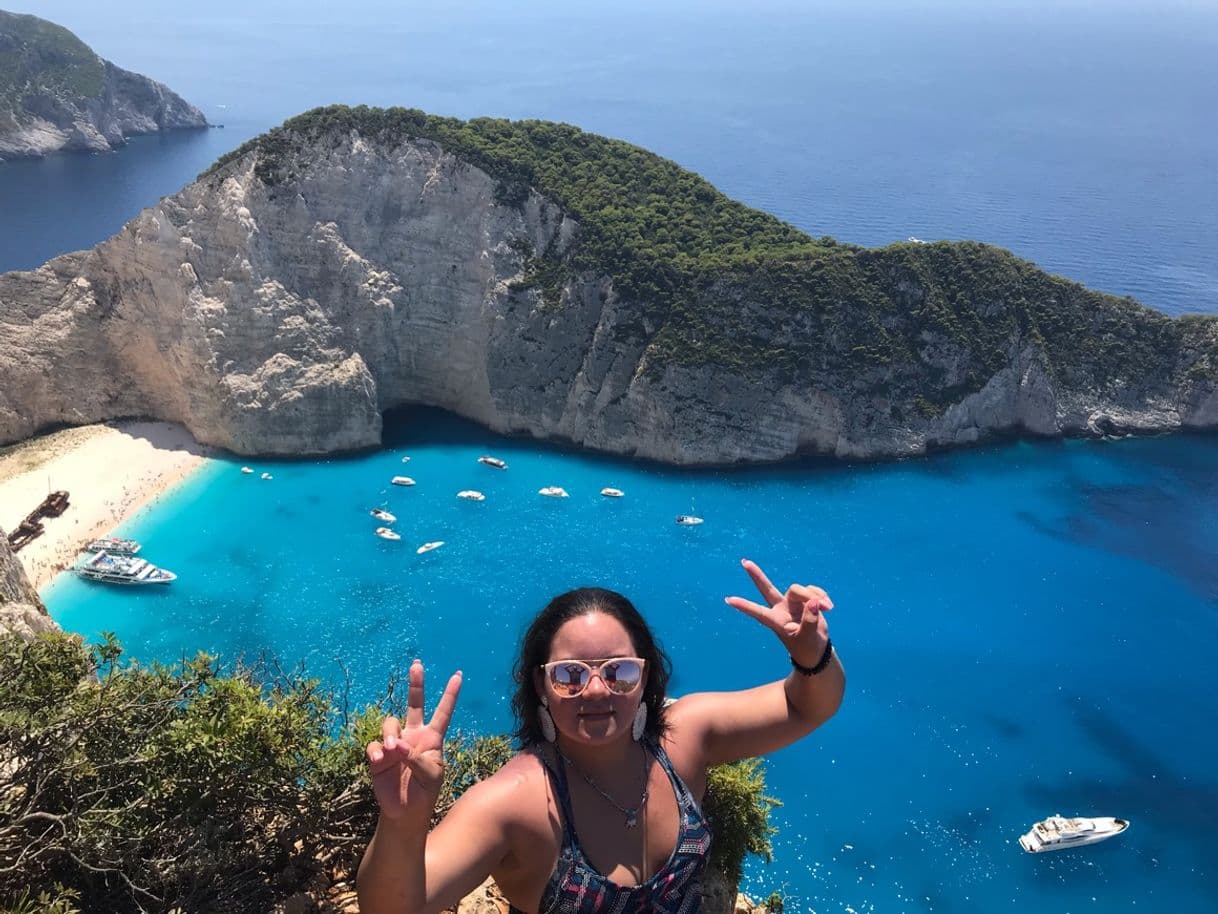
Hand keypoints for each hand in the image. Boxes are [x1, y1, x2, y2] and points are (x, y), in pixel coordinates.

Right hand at [365, 659, 462, 824]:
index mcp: (432, 739)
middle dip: (416, 684)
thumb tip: (396, 746)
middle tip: (417, 665)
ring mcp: (395, 744)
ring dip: (390, 734)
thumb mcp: (430, 775)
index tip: (459, 675)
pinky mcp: (378, 756)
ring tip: (392, 751)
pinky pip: (374, 745)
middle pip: (414, 704)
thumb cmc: (424, 793)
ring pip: (389, 724)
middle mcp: (413, 736)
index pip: (443, 712)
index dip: (450, 695)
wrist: (405, 812)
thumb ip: (417, 759)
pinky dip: (375, 751)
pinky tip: (379, 761)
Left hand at [726, 559, 832, 666]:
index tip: (728, 600)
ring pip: (799, 589)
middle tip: (744, 562)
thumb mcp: (808, 638)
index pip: (758, 612)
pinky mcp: (805, 600)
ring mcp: (792, 603)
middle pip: (767, 589)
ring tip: (827, 608)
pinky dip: (821, 595)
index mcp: (776, 621)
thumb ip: (810, 620)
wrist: (818, 649)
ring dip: (814, 595)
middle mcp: (781, 609)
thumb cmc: (807, 647)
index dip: (744, 606)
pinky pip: (812, 590)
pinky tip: (828, 606)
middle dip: (756, 575)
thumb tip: (812, 601)